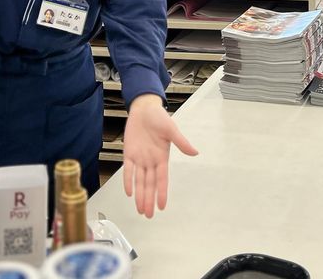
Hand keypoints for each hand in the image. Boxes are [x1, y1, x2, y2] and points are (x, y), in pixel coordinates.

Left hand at [122, 93, 197, 217]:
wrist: (144, 108)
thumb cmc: (159, 117)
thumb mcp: (171, 129)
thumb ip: (181, 142)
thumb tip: (195, 152)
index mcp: (162, 157)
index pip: (162, 179)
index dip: (162, 193)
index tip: (162, 206)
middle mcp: (151, 161)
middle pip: (149, 184)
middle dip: (149, 200)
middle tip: (148, 215)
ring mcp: (140, 158)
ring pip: (139, 181)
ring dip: (140, 195)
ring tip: (140, 209)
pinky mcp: (129, 153)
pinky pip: (128, 170)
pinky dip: (128, 181)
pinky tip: (129, 192)